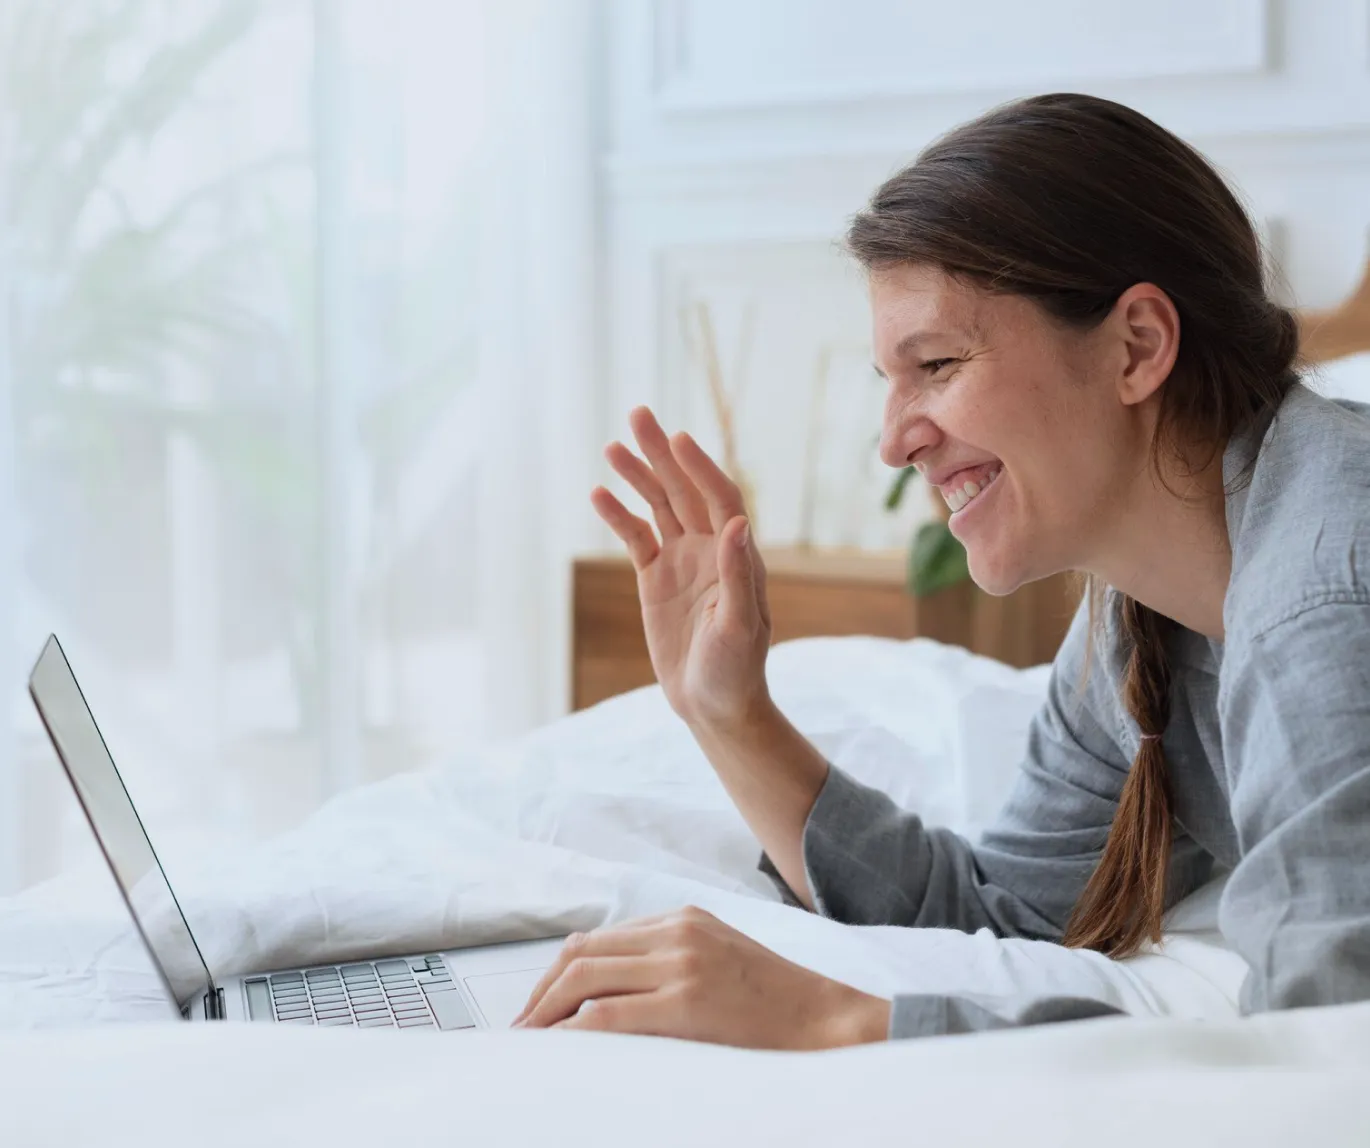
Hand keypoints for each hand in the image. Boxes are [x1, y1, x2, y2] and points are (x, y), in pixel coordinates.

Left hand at [511, 906, 890, 1049]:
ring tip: (529, 1043)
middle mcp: (677, 932)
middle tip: (521, 1029)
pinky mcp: (687, 1002)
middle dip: (541, 992)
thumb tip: (612, 986)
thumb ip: (673, 959)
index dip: (558, 972)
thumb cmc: (778, 1001)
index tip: (539, 1004)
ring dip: (546, 1012)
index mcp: (684, 919)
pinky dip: (572, 1031)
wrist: (827, 1021)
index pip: (599, 939)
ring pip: (586, 978)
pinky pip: (608, 1014)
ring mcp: (681, 964)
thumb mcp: (721, 958)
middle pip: (582, 953)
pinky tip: (557, 1049)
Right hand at [591, 407, 771, 729]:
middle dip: (661, 454)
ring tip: (612, 446)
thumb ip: (738, 574)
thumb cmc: (737, 668)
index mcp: (737, 554)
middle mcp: (710, 548)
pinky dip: (618, 516)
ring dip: (637, 475)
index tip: (676, 439)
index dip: (700, 467)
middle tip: (638, 415)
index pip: (719, 497)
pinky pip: (635, 537)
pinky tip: (599, 494)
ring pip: (657, 506)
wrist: (714, 704)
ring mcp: (680, 561)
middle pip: (684, 489)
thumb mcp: (739, 625)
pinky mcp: (655, 579)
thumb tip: (739, 523)